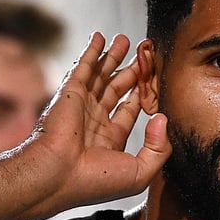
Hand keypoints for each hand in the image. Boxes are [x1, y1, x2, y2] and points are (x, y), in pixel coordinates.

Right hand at [32, 31, 169, 212]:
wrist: (57, 176)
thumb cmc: (96, 182)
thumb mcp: (141, 173)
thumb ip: (158, 148)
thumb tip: (162, 118)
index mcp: (110, 141)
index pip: (129, 111)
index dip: (142, 95)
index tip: (153, 80)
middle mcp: (94, 122)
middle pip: (116, 89)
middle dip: (130, 71)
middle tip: (143, 54)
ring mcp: (82, 106)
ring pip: (101, 75)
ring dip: (113, 56)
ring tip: (126, 40)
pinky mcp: (71, 93)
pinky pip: (84, 66)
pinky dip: (93, 51)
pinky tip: (102, 37)